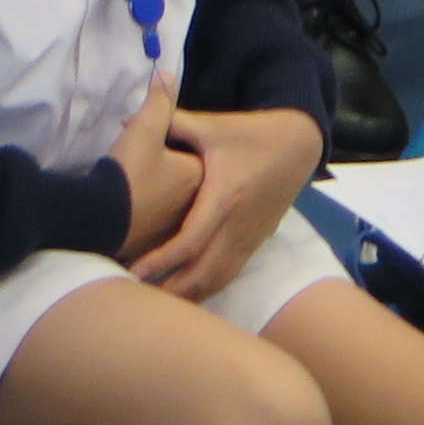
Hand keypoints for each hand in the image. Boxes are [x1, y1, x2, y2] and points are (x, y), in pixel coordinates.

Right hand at [107, 76, 196, 260]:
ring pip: (181, 206)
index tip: (172, 140)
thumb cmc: (130, 172)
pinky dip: (158, 218)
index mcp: (200, 176)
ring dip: (170, 197)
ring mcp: (181, 227)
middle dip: (181, 172)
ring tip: (148, 185)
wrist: (103, 219)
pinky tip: (142, 210)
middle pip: (195, 182)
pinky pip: (167, 227)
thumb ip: (159, 102)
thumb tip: (168, 74)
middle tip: (158, 161)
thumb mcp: (144, 129)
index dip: (188, 145)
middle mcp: (199, 205)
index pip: (205, 155)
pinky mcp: (162, 244)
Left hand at [135, 105, 323, 296]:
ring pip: (218, 280)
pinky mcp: (256, 243)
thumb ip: (169, 124)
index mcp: (224, 198)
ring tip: (155, 307)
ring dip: (188, 296)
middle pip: (203, 273)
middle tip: (135, 299)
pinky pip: (229, 275)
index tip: (133, 272)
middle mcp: (237, 226)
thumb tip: (125, 117)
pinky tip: (184, 296)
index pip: (190, 242)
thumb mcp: (210, 126)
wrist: (299, 147)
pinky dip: (206, 289)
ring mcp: (249, 239)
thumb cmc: (250, 134)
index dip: (162, 261)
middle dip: (171, 291)